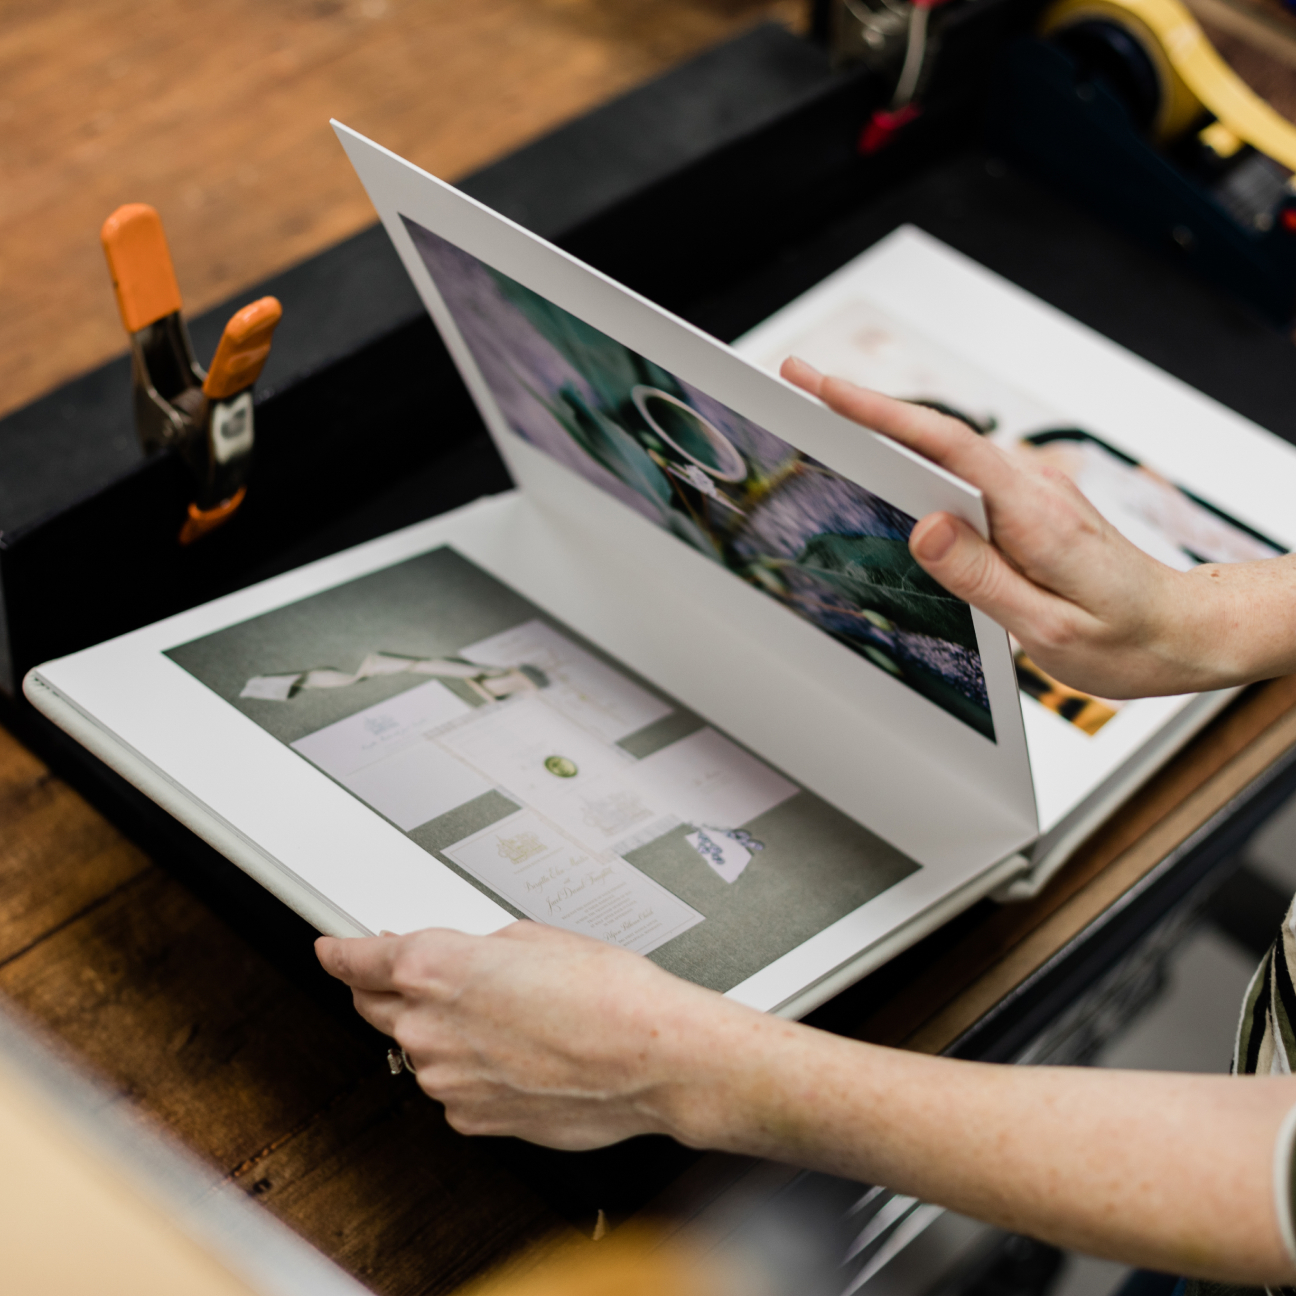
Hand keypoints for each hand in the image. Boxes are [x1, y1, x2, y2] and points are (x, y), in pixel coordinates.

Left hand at [315, 922, 758, 1149]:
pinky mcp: (473, 1119)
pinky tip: (519, 1053)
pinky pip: (454, 1087)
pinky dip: (471, 1069)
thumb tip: (466, 963)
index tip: (331, 948)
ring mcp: (447, 1080)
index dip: (339, 951)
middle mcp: (428, 1027)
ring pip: (420, 1049)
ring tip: (507, 1016)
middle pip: (376, 1004)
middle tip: (426, 974)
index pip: (356, 960)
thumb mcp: (534, 937)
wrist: (651, 1058)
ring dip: (443, 1031)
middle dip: (388, 987)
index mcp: (434, 968)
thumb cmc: (608, 993)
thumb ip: (477, 950)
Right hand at [781, 357, 1256, 698]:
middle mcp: (1033, 490)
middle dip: (864, 411)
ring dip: (888, 437)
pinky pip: (963, 477)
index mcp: (1033, 515)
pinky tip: (890, 473)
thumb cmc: (1126, 639)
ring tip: (826, 430)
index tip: (823, 388)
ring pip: (946, 456)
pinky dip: (919, 465)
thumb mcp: (1048, 629)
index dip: (879, 413)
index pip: (945, 446)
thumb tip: (924, 529)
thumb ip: (982, 578)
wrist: (1185, 632)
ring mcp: (1032, 493)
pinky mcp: (1029, 506)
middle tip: (800, 387)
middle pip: (935, 438)